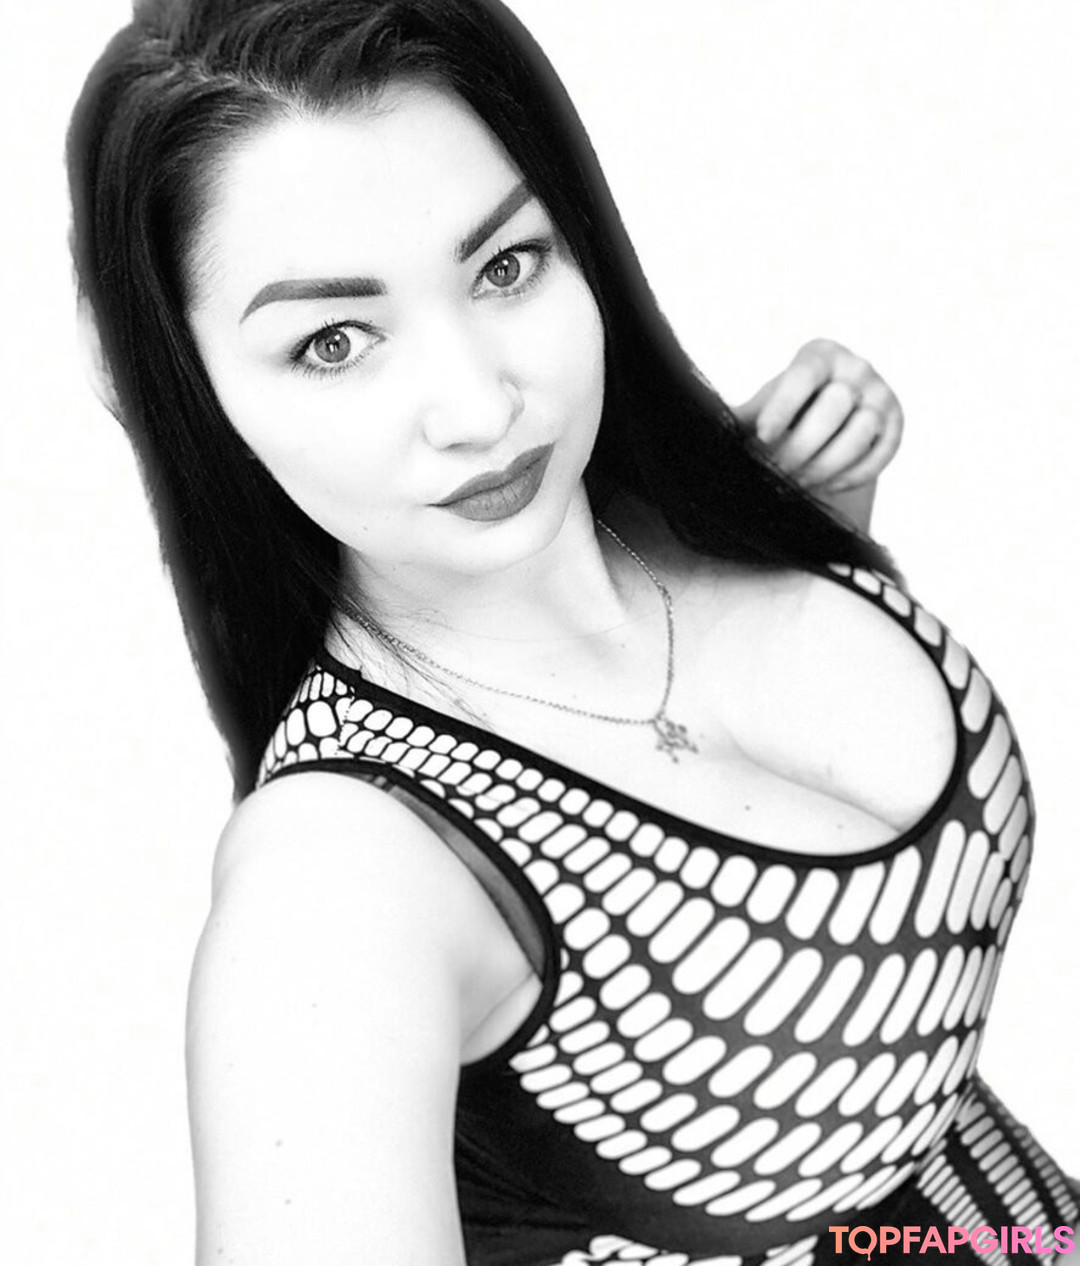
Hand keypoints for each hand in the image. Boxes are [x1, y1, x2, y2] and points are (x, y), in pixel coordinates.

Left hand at [732, 338, 903, 494]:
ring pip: (860, 433)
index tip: (762, 437)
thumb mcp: (763, 406)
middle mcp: (857, 367)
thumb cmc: (786, 412)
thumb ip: (740, 417)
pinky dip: (852, 475)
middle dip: (802, 447)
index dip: (784, 406)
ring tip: (797, 483)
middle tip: (777, 472)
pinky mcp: (896, 425)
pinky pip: (879, 455)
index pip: (804, 375)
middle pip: (834, 408)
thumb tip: (702, 432)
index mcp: (819, 355)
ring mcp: (881, 394)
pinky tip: (826, 485)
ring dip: (825, 465)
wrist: (829, 421)